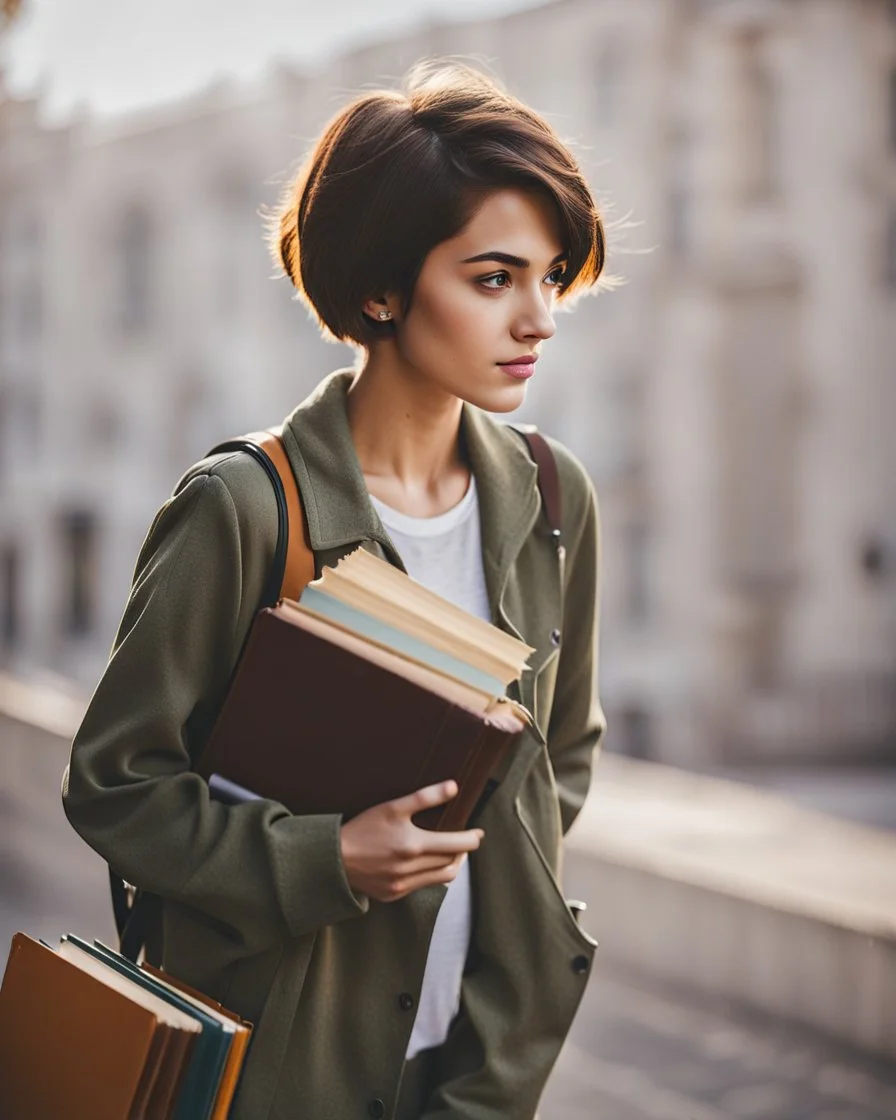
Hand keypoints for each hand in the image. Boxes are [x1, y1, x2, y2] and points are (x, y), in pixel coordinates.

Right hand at [339, 780, 483, 902]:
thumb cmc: (362, 828)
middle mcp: (410, 869)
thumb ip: (425, 797)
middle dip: (463, 851)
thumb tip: (454, 787)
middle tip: (467, 840)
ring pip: (441, 878)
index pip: (457, 845)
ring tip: (453, 852)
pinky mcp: (393, 894)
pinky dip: (431, 874)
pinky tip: (427, 863)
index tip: (478, 833)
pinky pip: (422, 886)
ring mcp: (402, 885)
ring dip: (451, 865)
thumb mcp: (392, 807)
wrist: (333, 859)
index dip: (472, 839)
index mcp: (413, 846)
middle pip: (452, 863)